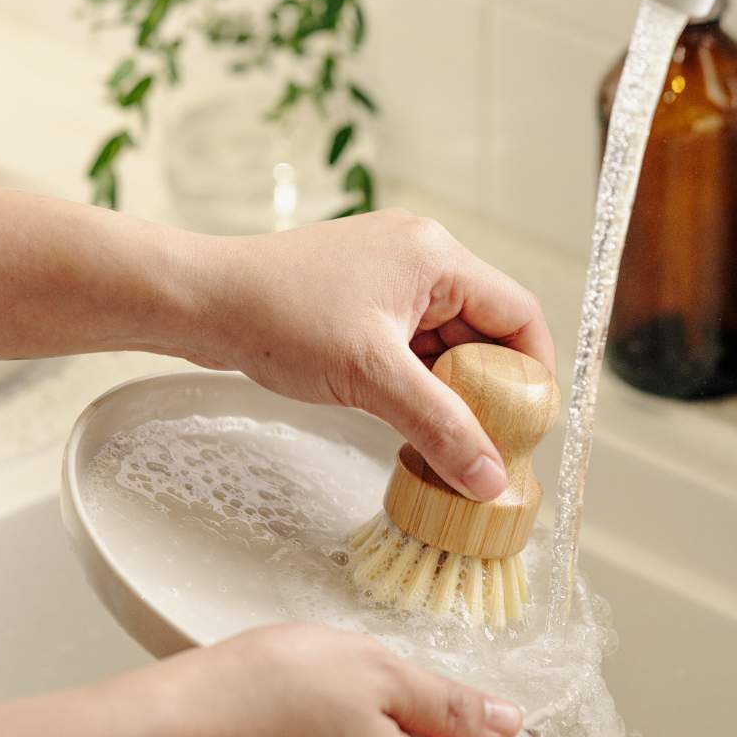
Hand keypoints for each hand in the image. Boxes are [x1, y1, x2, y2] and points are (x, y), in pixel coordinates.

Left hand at [187, 210, 554, 501]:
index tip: (531, 424)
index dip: (534, 372)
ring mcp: (390, 279)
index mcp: (436, 257)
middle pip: (484, 331)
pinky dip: (418, 384)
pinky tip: (412, 421)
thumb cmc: (279, 318)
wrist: (202, 302)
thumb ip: (439, 427)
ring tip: (449, 442)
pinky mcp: (364, 301)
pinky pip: (412, 346)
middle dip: (489, 389)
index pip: (518, 313)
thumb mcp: (371, 376)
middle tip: (489, 443)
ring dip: (451, 391)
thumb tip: (489, 479)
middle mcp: (421, 259)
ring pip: (446, 344)